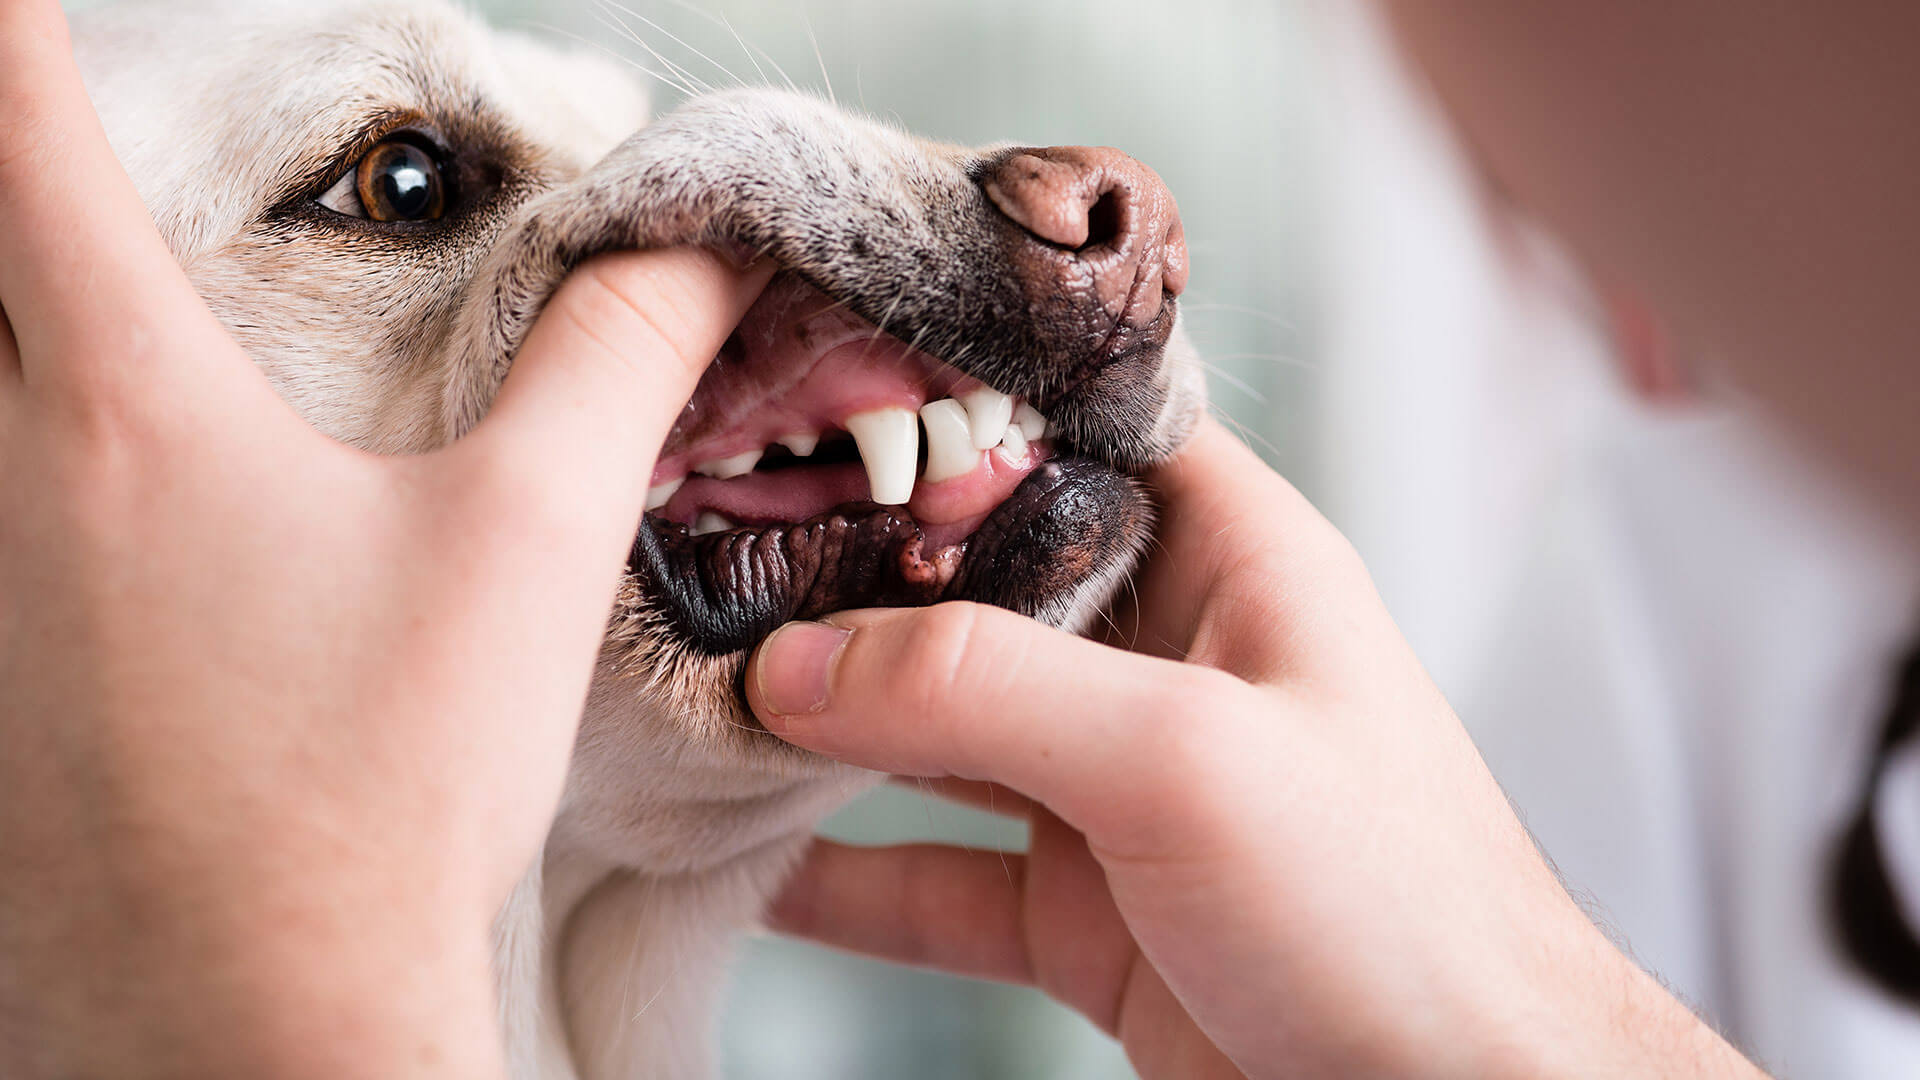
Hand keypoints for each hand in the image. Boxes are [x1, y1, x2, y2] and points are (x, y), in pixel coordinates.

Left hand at [0, 4, 766, 1076]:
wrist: (267, 1017)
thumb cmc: (386, 785)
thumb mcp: (529, 546)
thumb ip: (617, 360)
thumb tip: (701, 249)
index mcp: (128, 409)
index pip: (17, 138)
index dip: (19, 33)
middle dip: (7, 178)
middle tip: (48, 136)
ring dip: (16, 329)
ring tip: (112, 338)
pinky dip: (18, 462)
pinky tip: (103, 546)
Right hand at [748, 420, 1768, 1078]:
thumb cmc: (1399, 911)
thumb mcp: (1185, 758)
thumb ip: (985, 691)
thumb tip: (796, 664)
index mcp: (1232, 563)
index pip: (1081, 434)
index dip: (959, 407)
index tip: (817, 391)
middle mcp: (1170, 660)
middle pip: (982, 586)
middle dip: (854, 578)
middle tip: (711, 557)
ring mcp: (1120, 790)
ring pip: (943, 734)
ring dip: (831, 729)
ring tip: (701, 705)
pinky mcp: (1088, 909)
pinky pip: (938, 877)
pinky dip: (847, 878)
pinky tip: (753, 869)